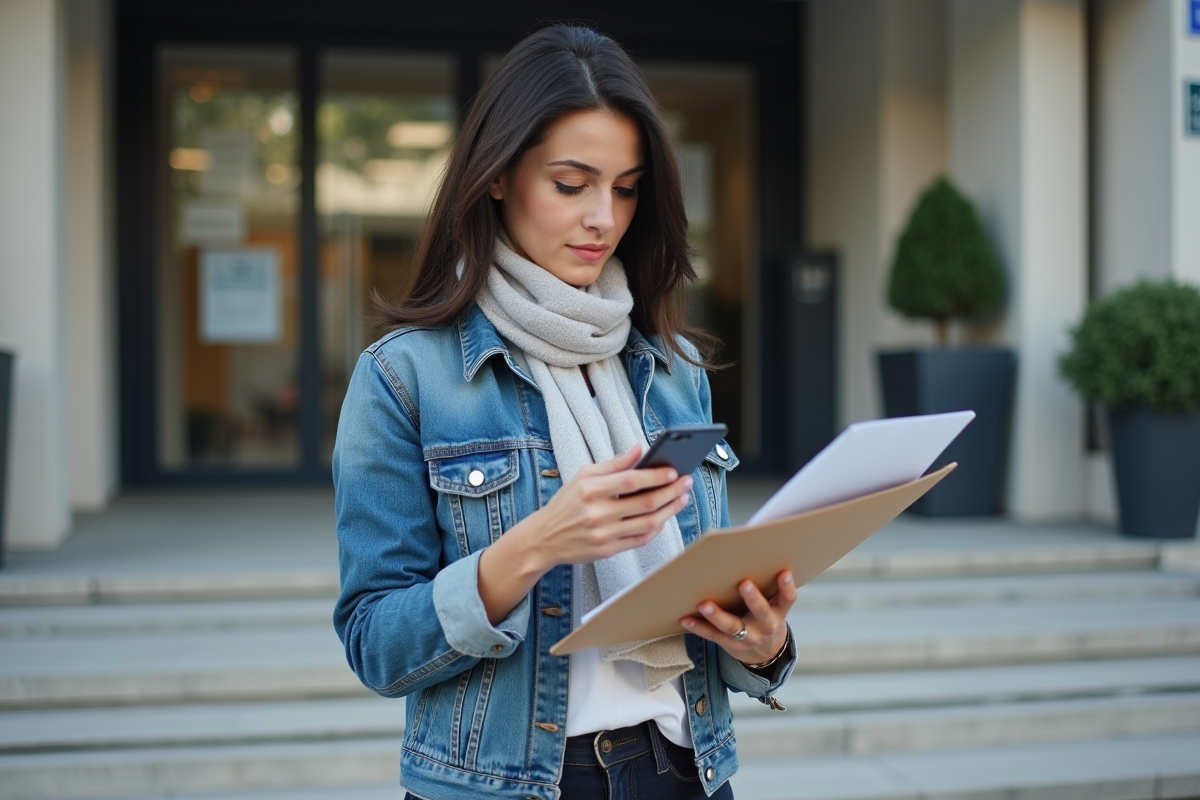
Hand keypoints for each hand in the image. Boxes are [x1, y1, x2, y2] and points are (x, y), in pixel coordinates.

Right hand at [477, 446, 691, 624]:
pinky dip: (656, 528)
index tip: (673, 471)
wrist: (545, 538)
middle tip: (686, 483)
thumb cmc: (566, 503)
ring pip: (648, 523)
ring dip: (669, 511)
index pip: (632, 481)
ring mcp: (603, 534)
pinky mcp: (607, 550)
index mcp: (591, 489)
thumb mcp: (583, 476)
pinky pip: (640, 540)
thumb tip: (639, 449)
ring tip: (681, 499)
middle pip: (645, 503)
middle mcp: (598, 513)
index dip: (656, 476)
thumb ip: (613, 464)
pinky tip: (664, 517)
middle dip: (671, 492)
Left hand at [679, 571, 795, 665]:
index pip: (787, 599)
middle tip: (744, 583)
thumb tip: (748, 553)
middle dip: (753, 598)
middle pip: (761, 612)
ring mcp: (748, 637)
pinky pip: (713, 635)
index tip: (784, 572)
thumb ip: (765, 585)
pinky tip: (686, 618)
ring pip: (733, 627)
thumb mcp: (772, 604)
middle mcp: (766, 626)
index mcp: (779, 612)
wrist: (764, 652)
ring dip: (718, 616)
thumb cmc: (764, 615)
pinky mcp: (730, 645)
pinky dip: (698, 627)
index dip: (787, 587)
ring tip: (704, 605)